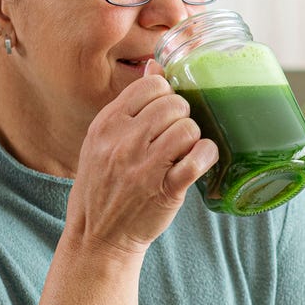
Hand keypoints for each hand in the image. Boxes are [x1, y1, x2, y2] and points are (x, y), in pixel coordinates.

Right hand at [38, 64, 216, 304]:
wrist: (97, 237)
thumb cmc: (104, 185)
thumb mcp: (102, 141)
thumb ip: (128, 106)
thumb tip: (155, 67)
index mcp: (107, 124)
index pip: (151, 85)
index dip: (166, 95)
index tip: (166, 113)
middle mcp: (123, 141)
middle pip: (174, 104)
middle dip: (183, 116)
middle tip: (178, 134)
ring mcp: (144, 166)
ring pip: (188, 128)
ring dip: (194, 138)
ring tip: (185, 150)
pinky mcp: (165, 190)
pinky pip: (198, 159)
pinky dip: (207, 155)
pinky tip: (201, 159)